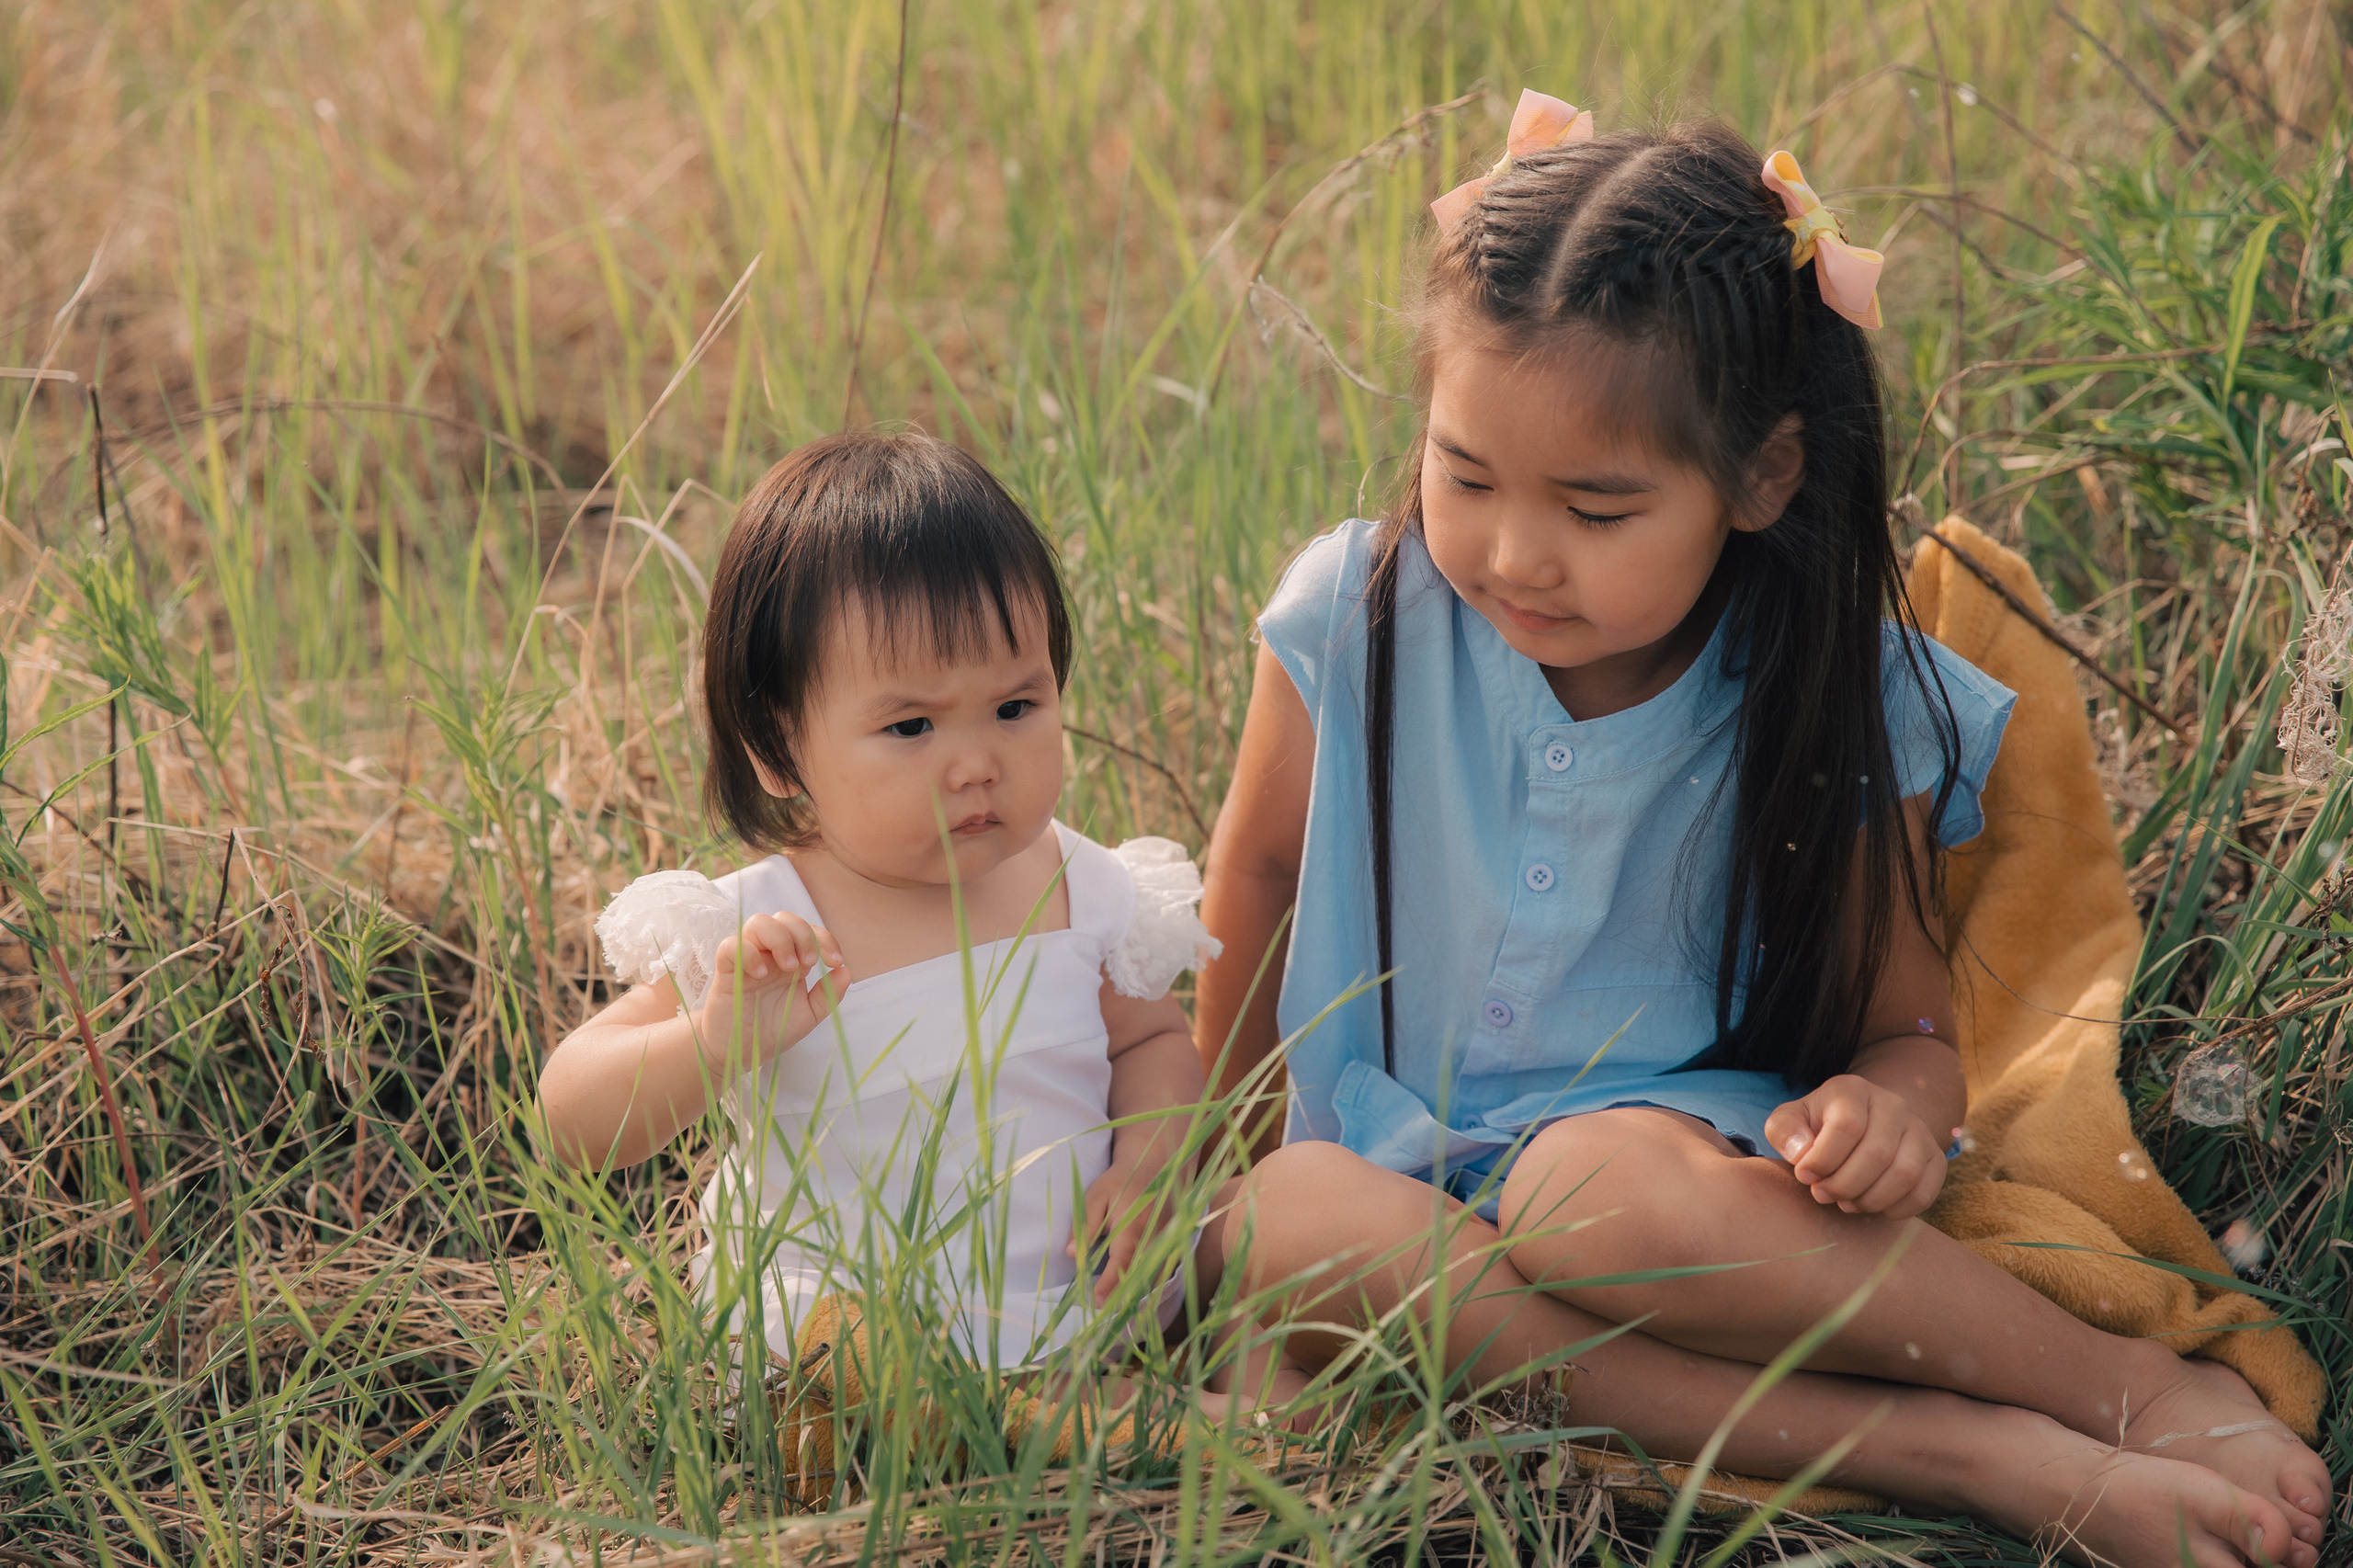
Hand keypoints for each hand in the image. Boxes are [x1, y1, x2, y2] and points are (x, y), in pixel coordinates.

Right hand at [692, 911, 849, 1070]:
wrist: (740, 1051)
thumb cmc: (771, 1030)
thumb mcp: (808, 1015)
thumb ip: (828, 994)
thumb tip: (846, 971)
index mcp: (791, 960)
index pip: (809, 931)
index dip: (825, 939)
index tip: (835, 961)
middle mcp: (770, 954)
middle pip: (784, 918)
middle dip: (802, 934)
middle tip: (808, 964)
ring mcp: (747, 960)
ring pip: (759, 923)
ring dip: (779, 938)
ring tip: (788, 967)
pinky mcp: (726, 970)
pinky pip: (730, 945)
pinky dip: (748, 953)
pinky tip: (761, 975)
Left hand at [1070, 1156, 1169, 1303]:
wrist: (1155, 1167)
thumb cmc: (1120, 1181)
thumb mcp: (1096, 1196)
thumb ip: (1086, 1224)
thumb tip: (1073, 1253)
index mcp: (1134, 1227)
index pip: (1122, 1263)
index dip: (1110, 1285)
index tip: (1096, 1301)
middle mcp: (1154, 1240)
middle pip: (1142, 1278)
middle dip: (1123, 1298)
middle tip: (1101, 1313)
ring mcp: (1166, 1244)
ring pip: (1155, 1279)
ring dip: (1137, 1295)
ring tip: (1115, 1311)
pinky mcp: (1170, 1247)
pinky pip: (1161, 1272)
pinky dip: (1149, 1286)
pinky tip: (1133, 1298)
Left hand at [1765, 1074, 1948, 1219]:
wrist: (1862, 1125)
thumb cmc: (1818, 1126)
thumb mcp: (1790, 1120)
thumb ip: (1784, 1131)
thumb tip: (1801, 1153)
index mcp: (1853, 1089)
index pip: (1847, 1126)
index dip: (1823, 1159)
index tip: (1805, 1175)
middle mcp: (1893, 1105)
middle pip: (1876, 1153)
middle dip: (1843, 1185)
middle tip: (1822, 1194)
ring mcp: (1919, 1130)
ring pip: (1904, 1174)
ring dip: (1869, 1200)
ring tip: (1845, 1202)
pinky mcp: (1935, 1158)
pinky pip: (1924, 1192)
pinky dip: (1896, 1209)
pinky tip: (1872, 1207)